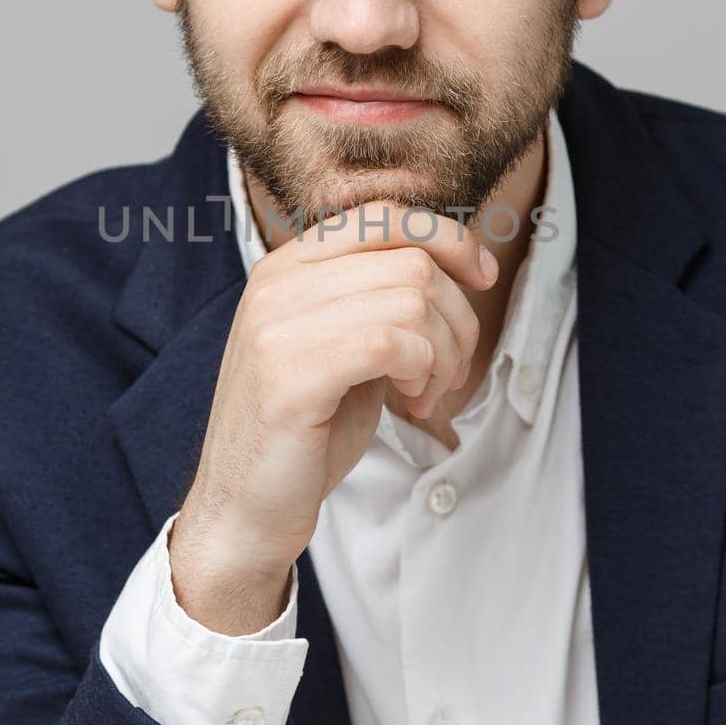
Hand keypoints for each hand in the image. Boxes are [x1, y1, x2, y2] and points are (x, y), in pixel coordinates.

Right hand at [170, 200, 496, 594]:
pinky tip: (409, 403)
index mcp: (285, 266)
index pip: (384, 216)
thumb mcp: (343, 344)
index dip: (448, 239)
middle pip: (410, 260)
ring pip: (410, 300)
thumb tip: (453, 261)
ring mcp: (277, 326)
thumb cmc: (304, 431)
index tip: (482, 277)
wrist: (243, 509)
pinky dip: (422, 371)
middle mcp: (276, 284)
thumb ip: (377, 297)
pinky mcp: (290, 375)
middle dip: (456, 318)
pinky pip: (390, 342)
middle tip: (444, 372)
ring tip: (423, 393)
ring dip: (443, 353)